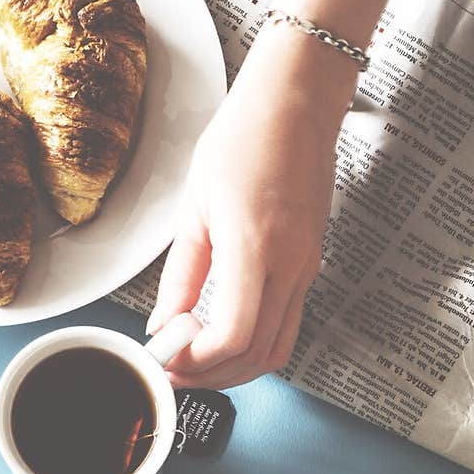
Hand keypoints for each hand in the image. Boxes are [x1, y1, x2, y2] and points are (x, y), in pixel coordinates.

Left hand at [147, 28, 349, 390]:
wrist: (299, 98)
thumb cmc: (247, 135)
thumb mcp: (196, 206)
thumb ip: (182, 275)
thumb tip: (164, 324)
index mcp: (258, 248)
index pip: (233, 337)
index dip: (196, 361)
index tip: (166, 355)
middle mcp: (291, 267)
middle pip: (256, 357)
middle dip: (210, 376)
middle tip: (174, 368)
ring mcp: (307, 269)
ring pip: (277, 350)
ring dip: (234, 367)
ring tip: (194, 355)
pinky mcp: (310, 266)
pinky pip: (285, 325)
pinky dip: (251, 343)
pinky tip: (219, 329)